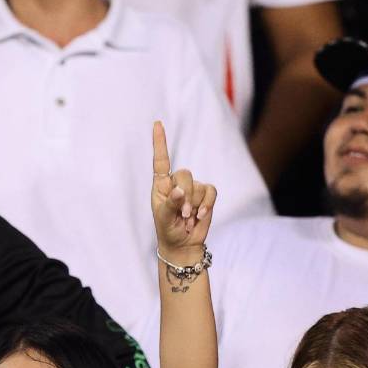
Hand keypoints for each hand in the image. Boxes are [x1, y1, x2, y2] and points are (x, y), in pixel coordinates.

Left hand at [151, 121, 215, 260]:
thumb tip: (179, 191)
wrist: (183, 244)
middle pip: (184, 174)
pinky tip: (200, 216)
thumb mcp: (163, 219)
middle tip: (182, 215)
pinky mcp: (206, 195)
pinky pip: (210, 191)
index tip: (157, 123)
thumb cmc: (168, 229)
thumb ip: (170, 204)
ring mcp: (192, 188)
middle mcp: (176, 183)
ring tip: (188, 219)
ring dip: (194, 205)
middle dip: (185, 195)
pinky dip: (207, 204)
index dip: (160, 142)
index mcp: (161, 185)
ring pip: (198, 186)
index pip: (161, 161)